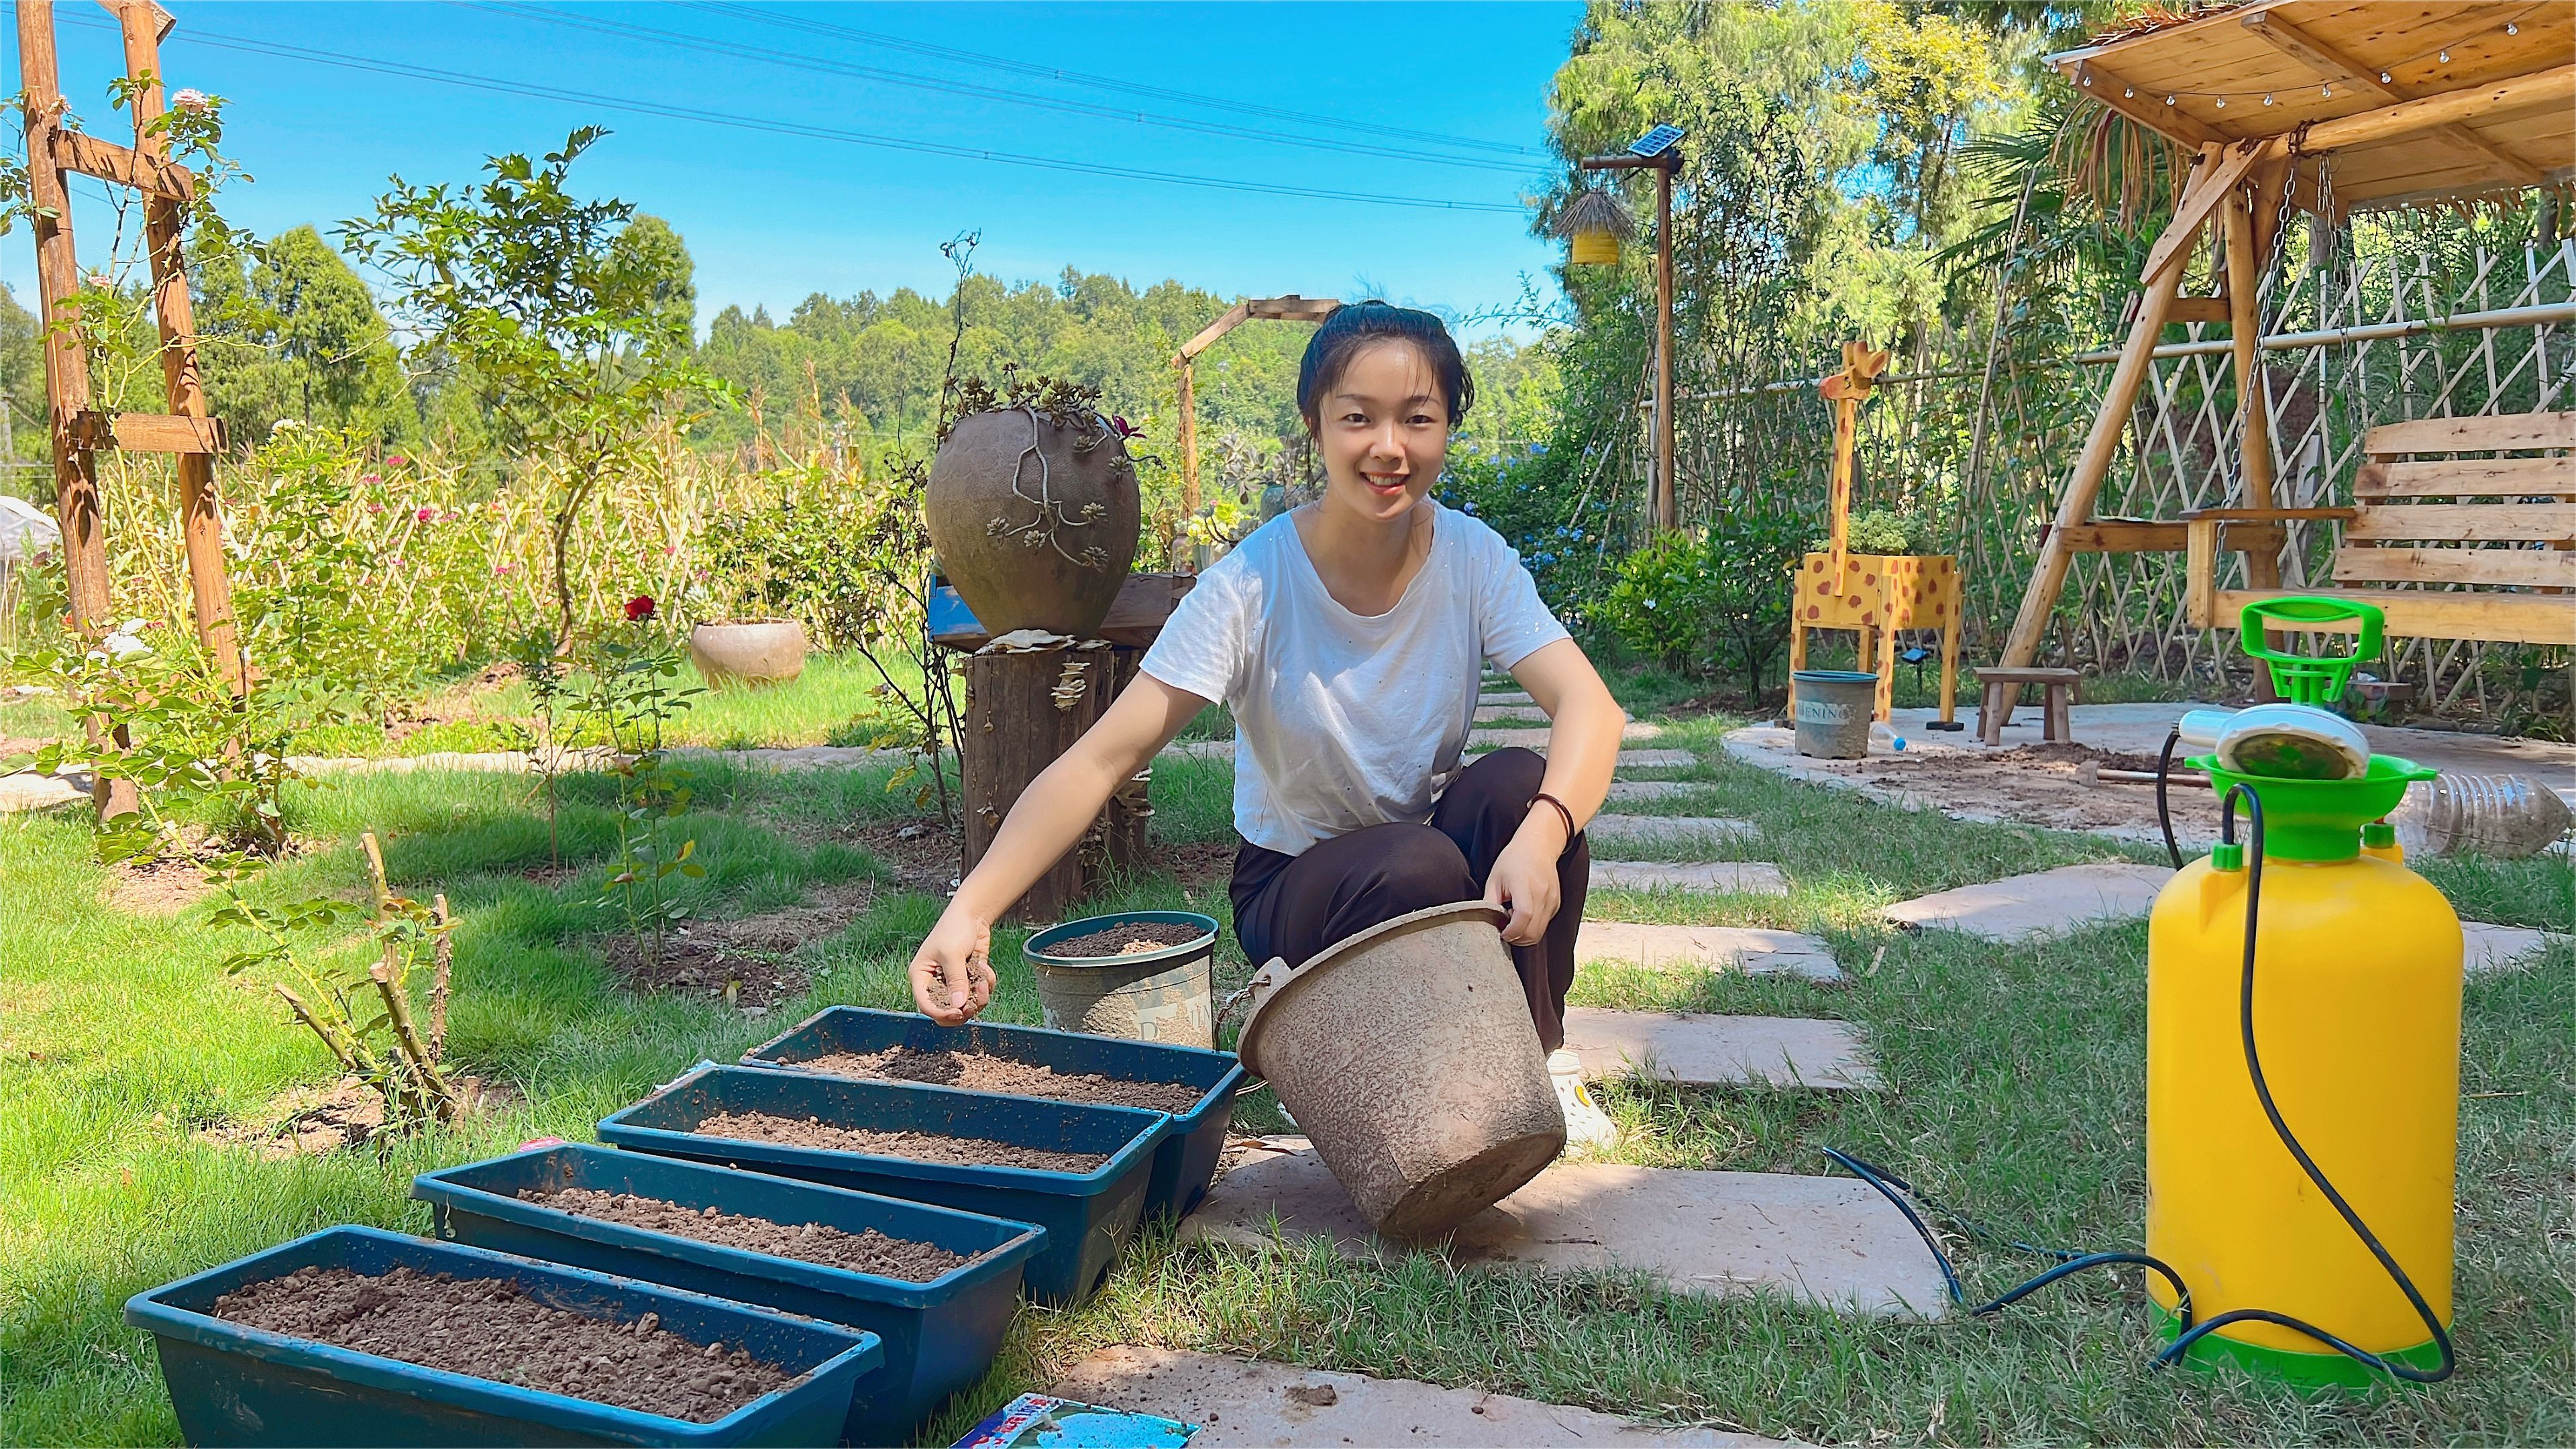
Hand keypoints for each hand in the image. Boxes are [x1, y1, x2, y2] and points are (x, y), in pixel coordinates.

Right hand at [909, 904, 996, 1025]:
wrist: (974, 915)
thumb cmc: (954, 929)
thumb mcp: (952, 954)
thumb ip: (956, 980)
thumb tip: (958, 1006)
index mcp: (921, 977)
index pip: (925, 1004)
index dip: (940, 1013)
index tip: (957, 1013)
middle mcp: (936, 982)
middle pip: (946, 1011)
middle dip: (963, 1010)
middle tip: (973, 1005)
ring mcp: (954, 982)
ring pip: (966, 1005)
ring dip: (979, 998)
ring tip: (984, 982)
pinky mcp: (970, 979)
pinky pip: (979, 994)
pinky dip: (986, 985)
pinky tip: (986, 969)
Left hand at [1483, 828, 1563, 948]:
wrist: (1539, 846)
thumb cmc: (1513, 860)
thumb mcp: (1494, 879)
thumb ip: (1490, 903)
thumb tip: (1487, 924)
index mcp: (1525, 885)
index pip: (1524, 917)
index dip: (1512, 931)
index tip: (1501, 932)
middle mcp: (1543, 894)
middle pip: (1534, 931)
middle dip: (1517, 938)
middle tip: (1505, 928)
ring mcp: (1552, 900)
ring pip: (1540, 932)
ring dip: (1525, 934)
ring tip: (1514, 919)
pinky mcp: (1556, 904)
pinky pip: (1544, 924)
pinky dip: (1533, 926)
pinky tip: (1524, 913)